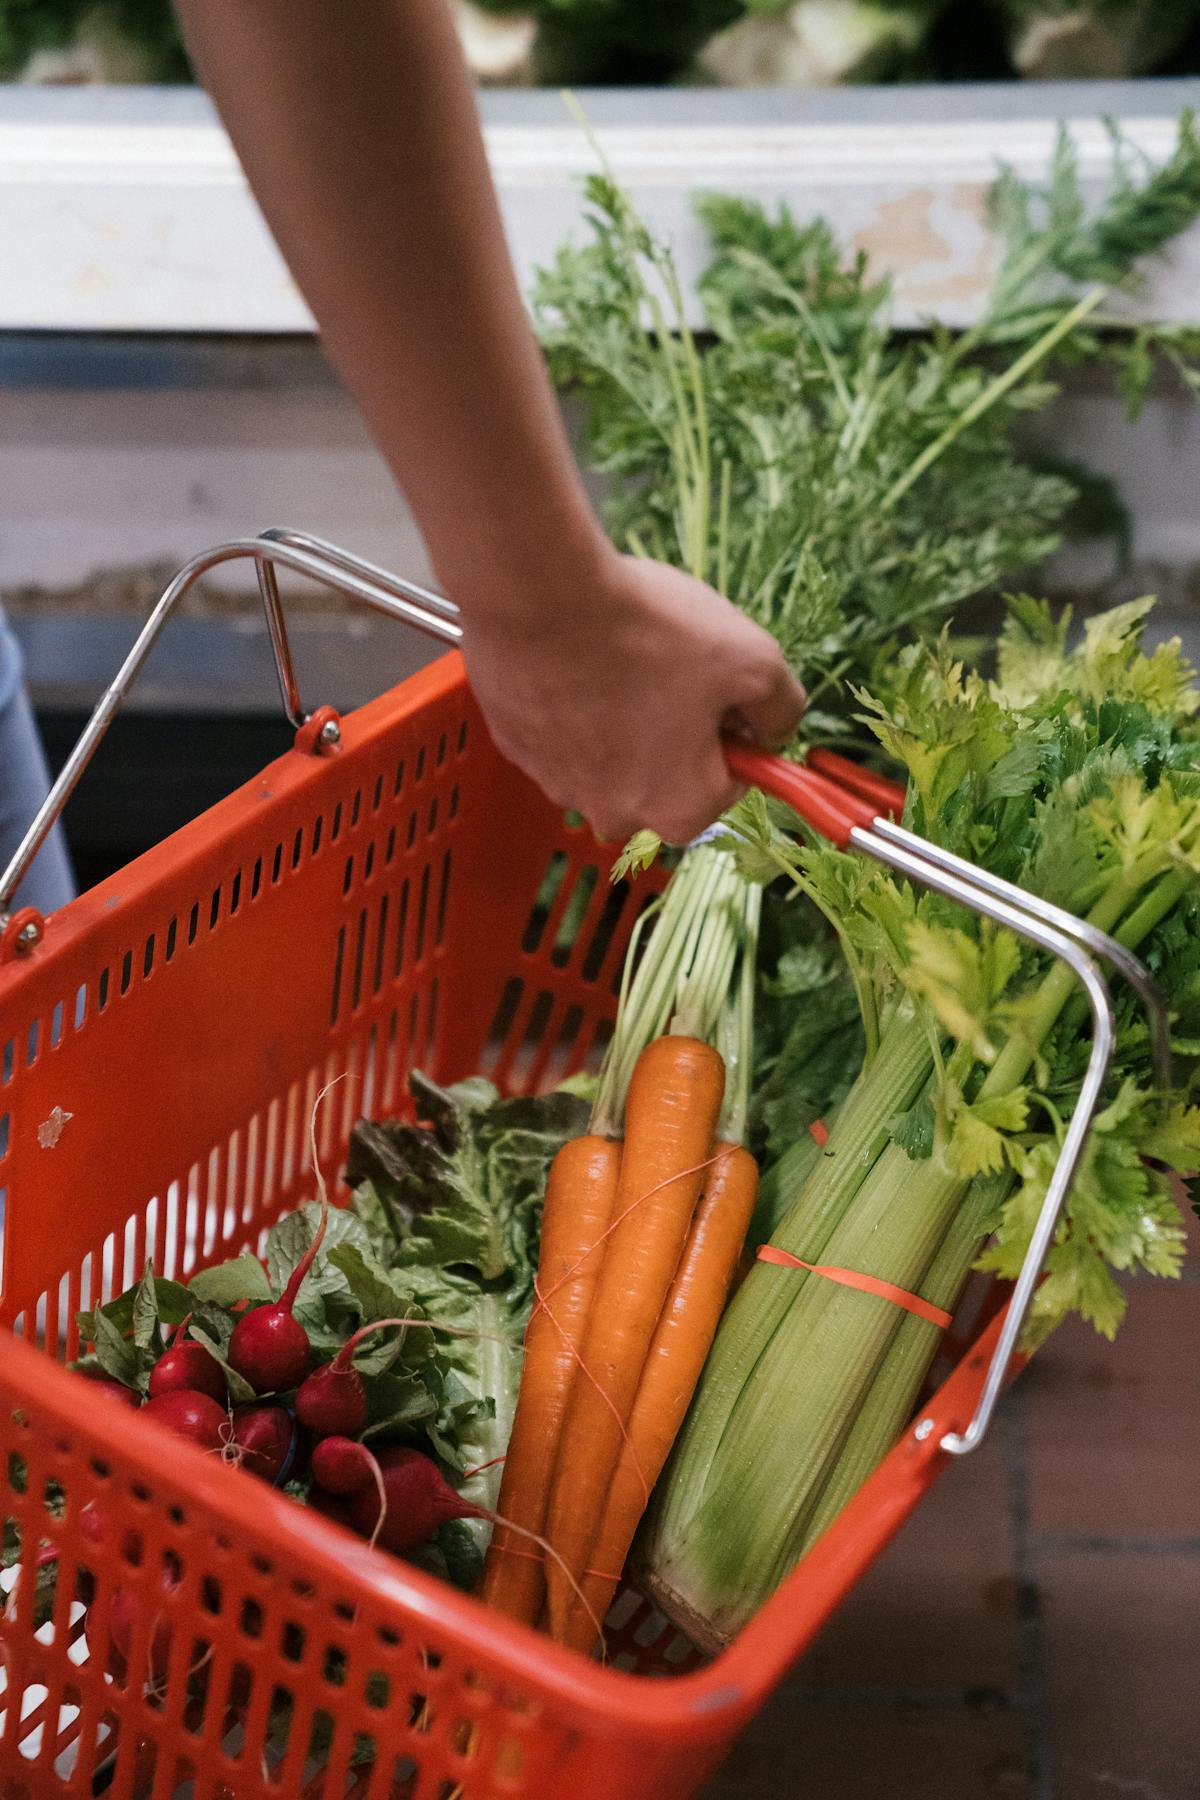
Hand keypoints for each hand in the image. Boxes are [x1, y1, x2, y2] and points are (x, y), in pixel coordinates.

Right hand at [455, 548, 805, 844]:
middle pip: (663, 781)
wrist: (538, 595)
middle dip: (672, 736)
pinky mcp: (515, 748)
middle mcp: (615, 814)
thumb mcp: (756, 658)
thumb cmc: (649, 632)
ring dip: (618, 721)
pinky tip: (575, 658)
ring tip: (616, 659)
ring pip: (607, 760)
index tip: (718, 692)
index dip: (730, 735)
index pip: (727, 786)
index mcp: (679, 808)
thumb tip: (774, 729)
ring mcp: (557, 784)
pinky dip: (571, 704)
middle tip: (667, 670)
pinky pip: (558, 735)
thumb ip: (783, 707)